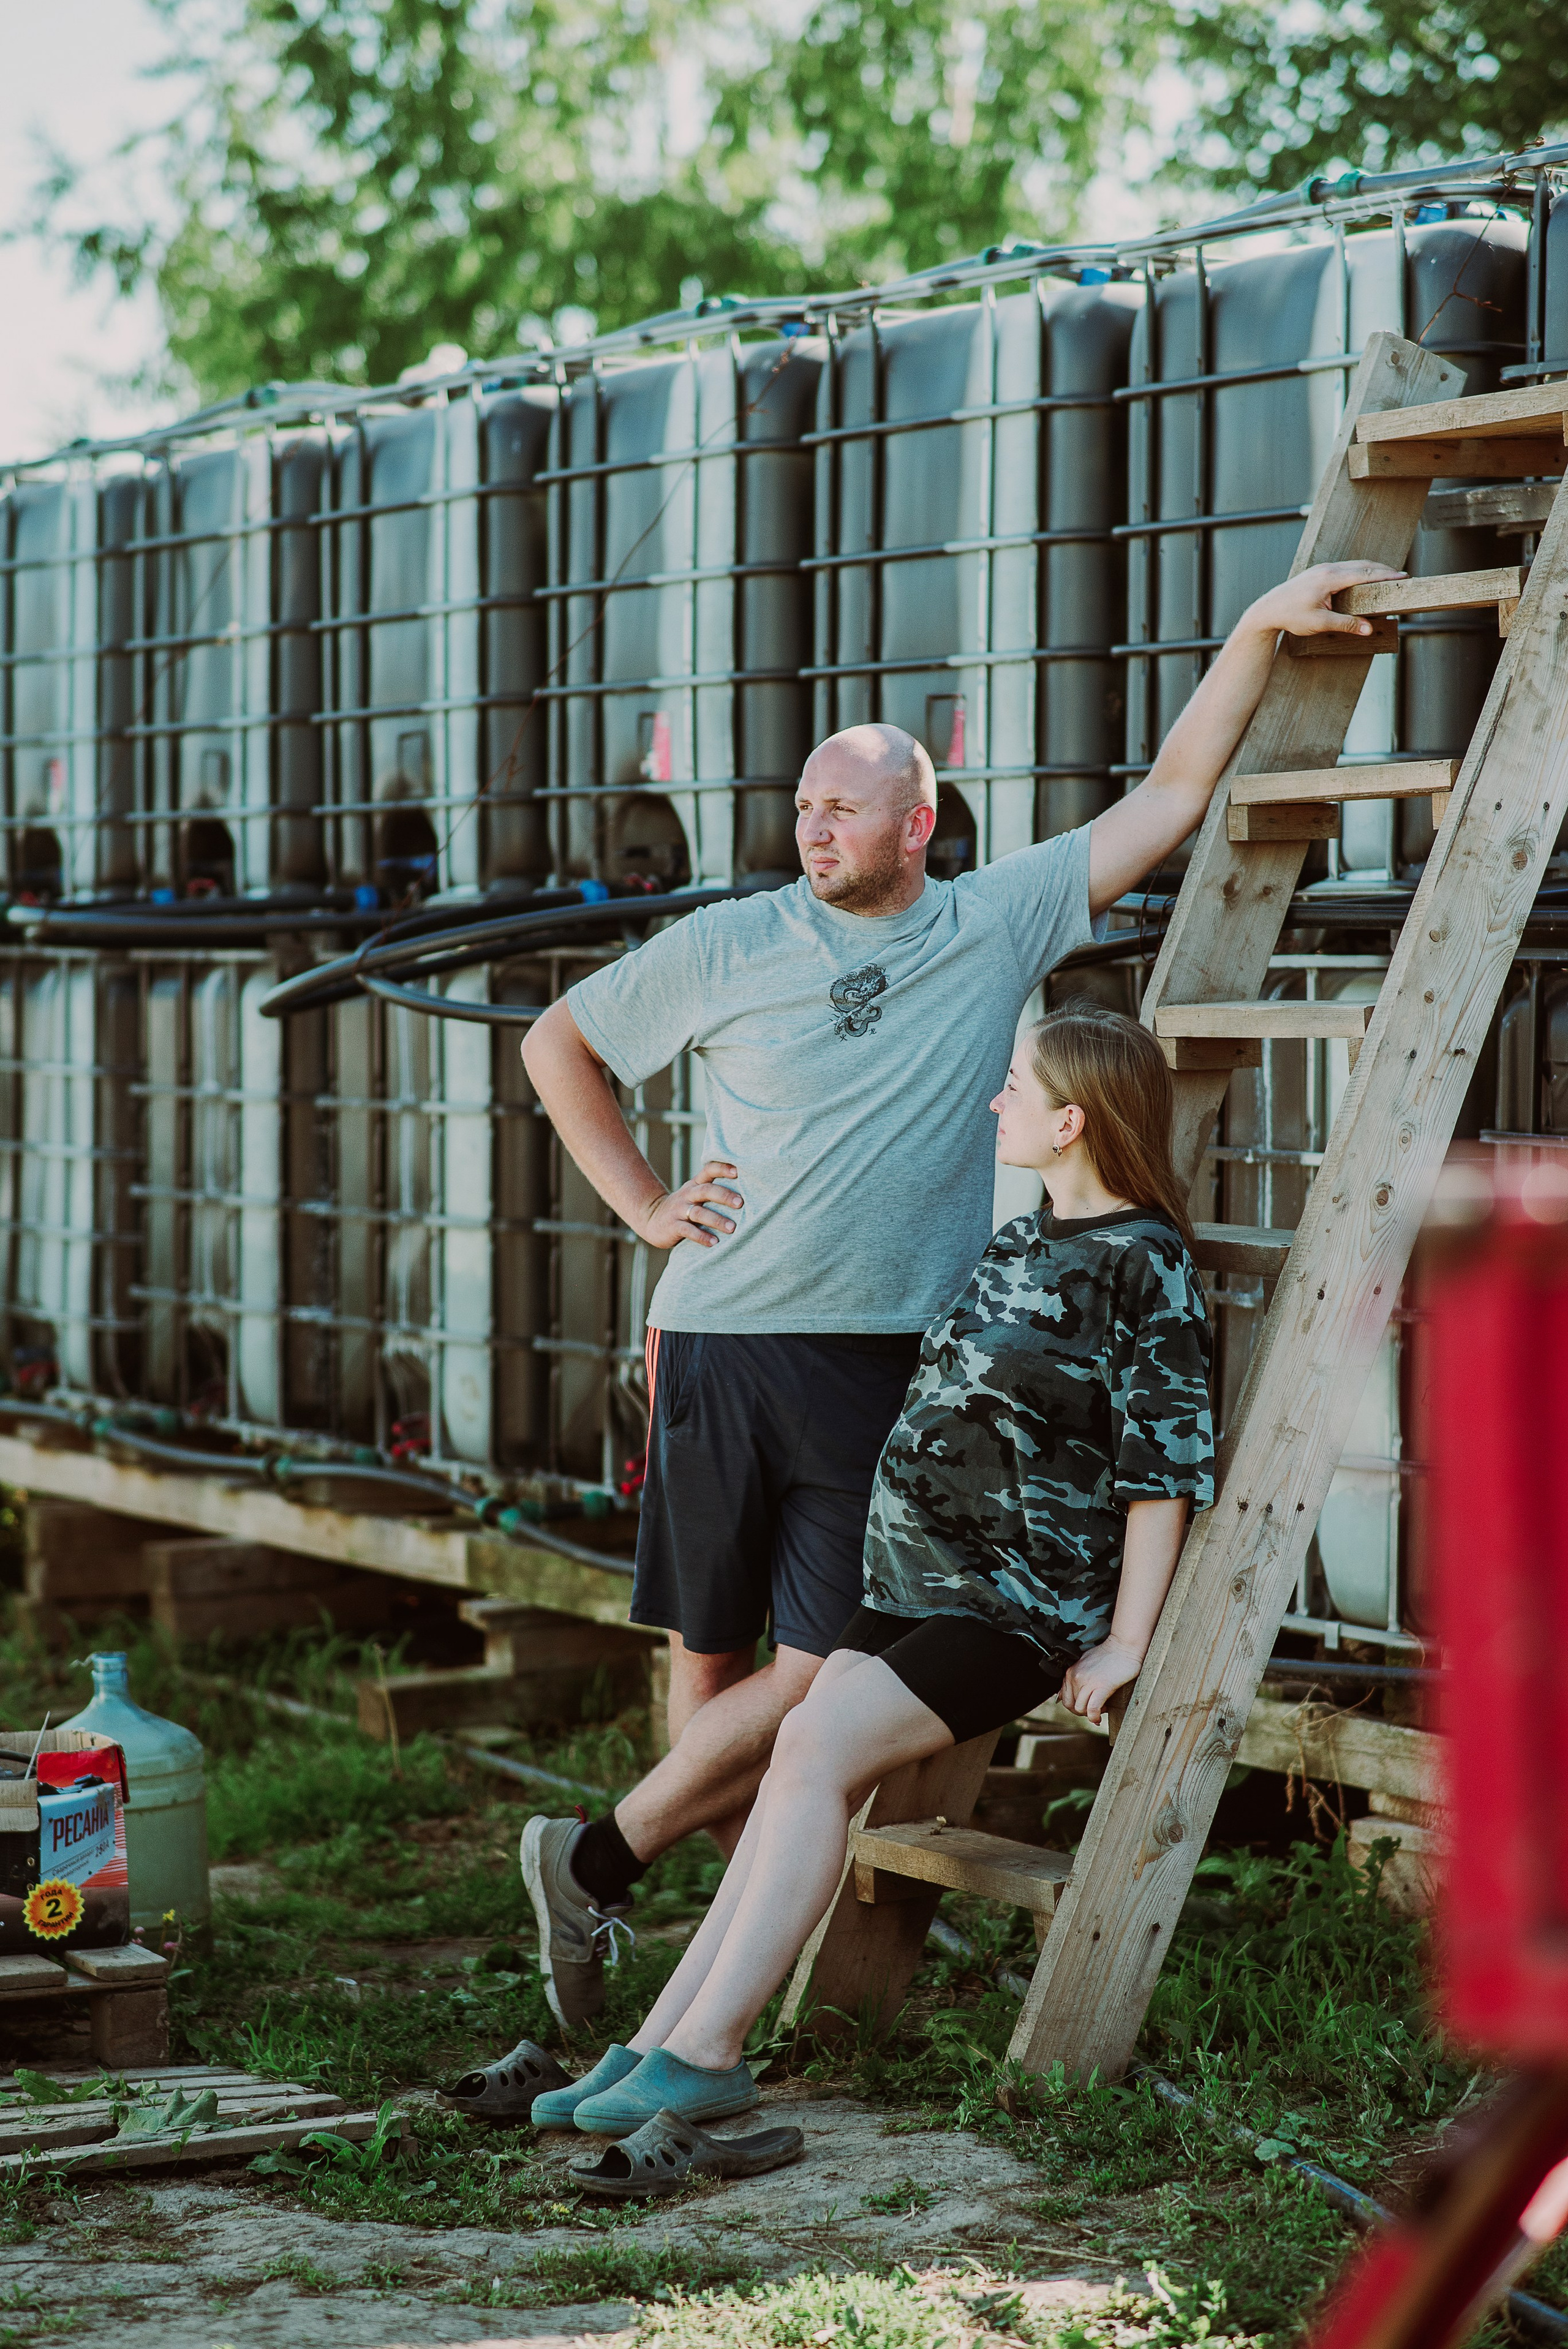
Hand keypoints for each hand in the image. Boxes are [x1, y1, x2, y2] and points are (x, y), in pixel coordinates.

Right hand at [636, 1160, 742, 1250]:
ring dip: (717, 1220)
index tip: (739, 1171)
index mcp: (695, 1184)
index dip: (723, 1168)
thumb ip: (713, 1190)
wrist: (651, 1218)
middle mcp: (688, 1194)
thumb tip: (747, 1191)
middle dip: (724, 1196)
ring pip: (699, 1213)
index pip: (709, 1170)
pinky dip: (702, 1237)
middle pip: (706, 1191)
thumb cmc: (683, 1207)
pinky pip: (688, 1231)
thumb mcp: (695, 1194)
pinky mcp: (673, 1226)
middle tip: (740, 1203)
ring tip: (732, 1228)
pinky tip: (714, 1243)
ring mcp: (679, 1210)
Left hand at [1057, 1634, 1145, 1727]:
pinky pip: (1092, 1709)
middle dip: (1082, 1712)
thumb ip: (1074, 1677)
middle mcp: (1075, 1677)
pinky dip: (1095, 1716)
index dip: (1075, 1705)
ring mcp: (1087, 1681)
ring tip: (1102, 1708)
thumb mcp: (1085, 1663)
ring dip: (1090, 1714)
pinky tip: (1102, 1714)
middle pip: (1071, 1705)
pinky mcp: (1101, 1686)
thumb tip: (1062, 1695)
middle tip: (1094, 1709)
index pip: (1064, 1697)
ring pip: (1080, 1709)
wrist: (1124, 1646)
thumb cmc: (1108, 1655)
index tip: (1086, 1705)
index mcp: (1071, 1672)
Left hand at [1242, 559, 1404, 644]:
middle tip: (1401, 577)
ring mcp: (1322, 569)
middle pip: (1362, 565)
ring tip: (1388, 577)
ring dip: (1372, 570)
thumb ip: (1346, 625)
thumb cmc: (1290, 616)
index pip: (1364, 573)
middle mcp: (1327, 569)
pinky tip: (1366, 579)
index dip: (1385, 576)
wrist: (1267, 609)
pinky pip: (1345, 568)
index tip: (1402, 577)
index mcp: (1329, 578)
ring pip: (1354, 565)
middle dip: (1383, 570)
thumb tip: (1368, 629)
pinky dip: (1359, 571)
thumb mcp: (1319, 624)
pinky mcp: (1318, 572)